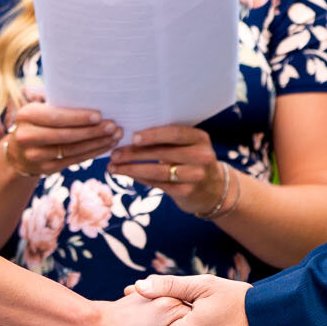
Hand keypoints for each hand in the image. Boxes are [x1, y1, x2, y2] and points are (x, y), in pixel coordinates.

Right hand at [5, 81, 119, 179]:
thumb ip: (55, 99)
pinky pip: (74, 160)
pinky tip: (106, 146)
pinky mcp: (46, 169)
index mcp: (26, 115)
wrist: (18, 151)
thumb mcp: (39, 106)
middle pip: (65, 136)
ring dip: (97, 143)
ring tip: (115, 136)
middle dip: (92, 132)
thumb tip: (86, 88)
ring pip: (72, 150)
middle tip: (113, 126)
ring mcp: (36, 156)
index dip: (78, 118)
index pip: (55, 117)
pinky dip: (92, 153)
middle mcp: (27, 137)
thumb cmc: (37, 120)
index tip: (99, 116)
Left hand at [109, 124, 226, 213]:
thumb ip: (168, 140)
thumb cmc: (191, 160)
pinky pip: (158, 184)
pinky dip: (139, 178)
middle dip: (135, 153)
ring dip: (132, 169)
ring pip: (158, 171)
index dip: (153, 135)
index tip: (132, 137)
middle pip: (163, 153)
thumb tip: (130, 134)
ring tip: (113, 167)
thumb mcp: (188, 146)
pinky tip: (127, 175)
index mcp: (200, 138)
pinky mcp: (187, 192)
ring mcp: (196, 176)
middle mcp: (201, 156)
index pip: (175, 134)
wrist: (213, 189)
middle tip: (114, 154)